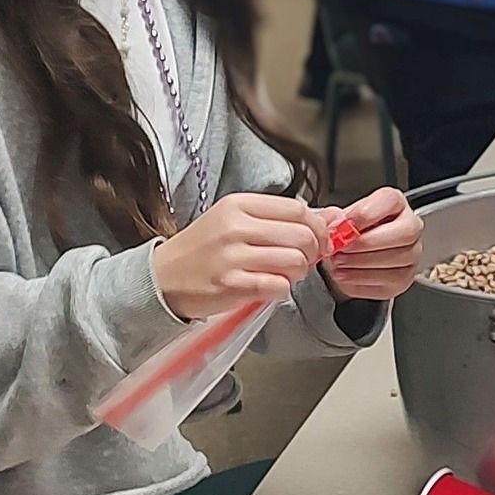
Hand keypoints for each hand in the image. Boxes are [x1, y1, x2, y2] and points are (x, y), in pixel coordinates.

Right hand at [151, 193, 329, 321]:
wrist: (162, 278)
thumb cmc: (202, 249)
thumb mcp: (235, 220)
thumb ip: (279, 218)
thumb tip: (331, 216)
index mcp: (238, 205)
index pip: (297, 208)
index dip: (317, 226)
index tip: (319, 238)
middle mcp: (235, 227)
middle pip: (302, 235)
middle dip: (313, 251)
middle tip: (305, 259)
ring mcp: (232, 256)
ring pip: (295, 261)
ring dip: (299, 272)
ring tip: (285, 274)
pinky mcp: (230, 285)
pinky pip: (277, 286)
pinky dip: (283, 289)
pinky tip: (272, 287)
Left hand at [321, 188, 422, 302]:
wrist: (346, 254)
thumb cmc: (347, 233)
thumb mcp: (338, 218)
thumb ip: (334, 218)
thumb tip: (333, 225)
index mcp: (395, 203)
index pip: (391, 200)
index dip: (365, 214)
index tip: (343, 225)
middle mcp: (410, 227)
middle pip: (404, 233)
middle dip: (366, 243)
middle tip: (342, 248)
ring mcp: (411, 255)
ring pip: (396, 260)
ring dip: (360, 263)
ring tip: (339, 262)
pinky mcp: (403, 280)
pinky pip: (388, 282)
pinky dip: (361, 281)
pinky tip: (345, 274)